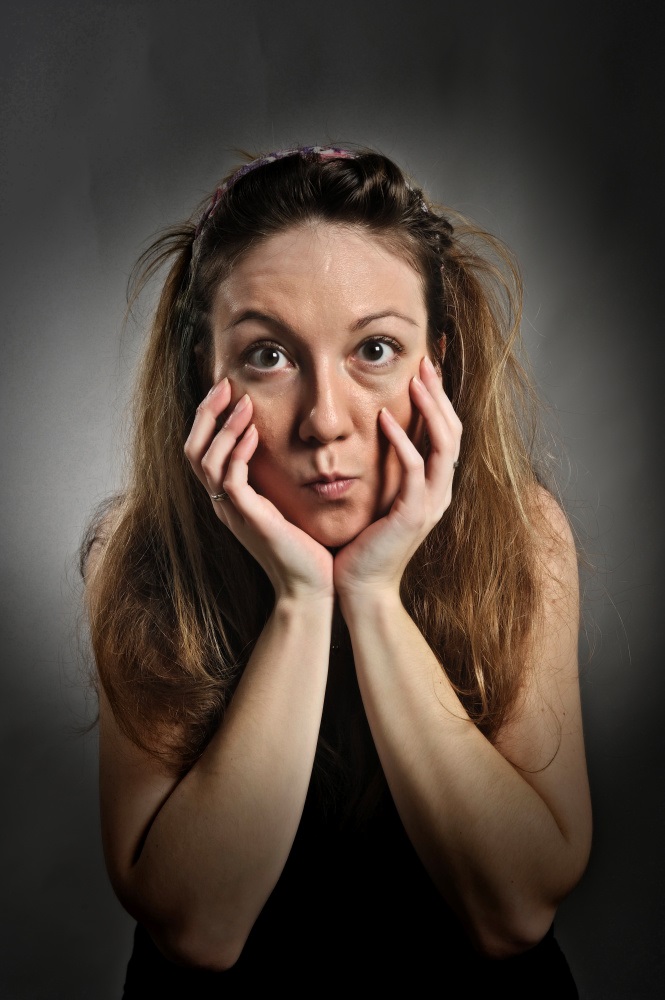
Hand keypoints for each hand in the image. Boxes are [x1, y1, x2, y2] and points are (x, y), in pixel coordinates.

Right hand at [185, 378, 333, 602]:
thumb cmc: (303, 548)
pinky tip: (254, 434)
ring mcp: (231, 512)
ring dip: (224, 427)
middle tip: (225, 384)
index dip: (208, 418)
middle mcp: (222, 504)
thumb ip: (274, 478)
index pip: (200, 450)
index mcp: (227, 499)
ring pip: (206, 461)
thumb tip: (284, 445)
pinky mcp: (249, 519)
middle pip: (192, 450)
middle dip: (206, 413)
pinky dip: (238, 453)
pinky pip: (231, 480)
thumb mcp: (284, 504)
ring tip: (243, 404)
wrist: (309, 587)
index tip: (228, 390)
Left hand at [333, 355, 461, 603]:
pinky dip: (403, 441)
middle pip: (453, 431)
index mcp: (434, 486)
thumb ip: (385, 469)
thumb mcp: (379, 497)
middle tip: (425, 362)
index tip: (427, 367)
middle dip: (440, 394)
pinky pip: (414, 469)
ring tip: (415, 380)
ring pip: (443, 445)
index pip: (447, 433)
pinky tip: (386, 419)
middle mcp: (440, 491)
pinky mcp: (413, 514)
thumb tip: (375, 434)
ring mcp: (431, 503)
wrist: (361, 588)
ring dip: (430, 409)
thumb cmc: (364, 544)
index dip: (441, 399)